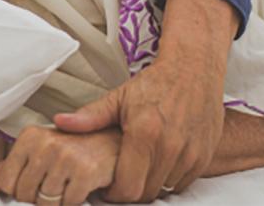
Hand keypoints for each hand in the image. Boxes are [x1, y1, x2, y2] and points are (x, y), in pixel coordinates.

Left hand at [0, 126, 119, 204]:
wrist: (110, 143)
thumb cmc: (68, 149)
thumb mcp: (36, 152)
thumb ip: (9, 169)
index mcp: (28, 136)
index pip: (6, 182)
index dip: (18, 191)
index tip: (33, 184)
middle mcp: (45, 143)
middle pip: (25, 195)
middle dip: (37, 199)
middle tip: (52, 186)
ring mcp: (66, 157)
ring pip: (46, 202)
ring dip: (56, 202)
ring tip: (66, 186)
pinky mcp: (86, 172)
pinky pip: (69, 204)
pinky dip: (73, 202)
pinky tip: (79, 188)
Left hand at [54, 0, 236, 201]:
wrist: (193, 69)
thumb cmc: (155, 83)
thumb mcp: (118, 97)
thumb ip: (90, 116)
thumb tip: (60, 122)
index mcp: (145, 134)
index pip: (127, 187)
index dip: (112, 193)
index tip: (105, 187)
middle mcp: (170, 147)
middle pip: (145, 193)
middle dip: (128, 191)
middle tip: (118, 180)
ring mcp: (191, 153)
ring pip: (164, 189)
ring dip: (148, 185)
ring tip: (136, 170)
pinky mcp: (204, 156)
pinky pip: (182, 183)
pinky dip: (168, 179)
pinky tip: (156, 165)